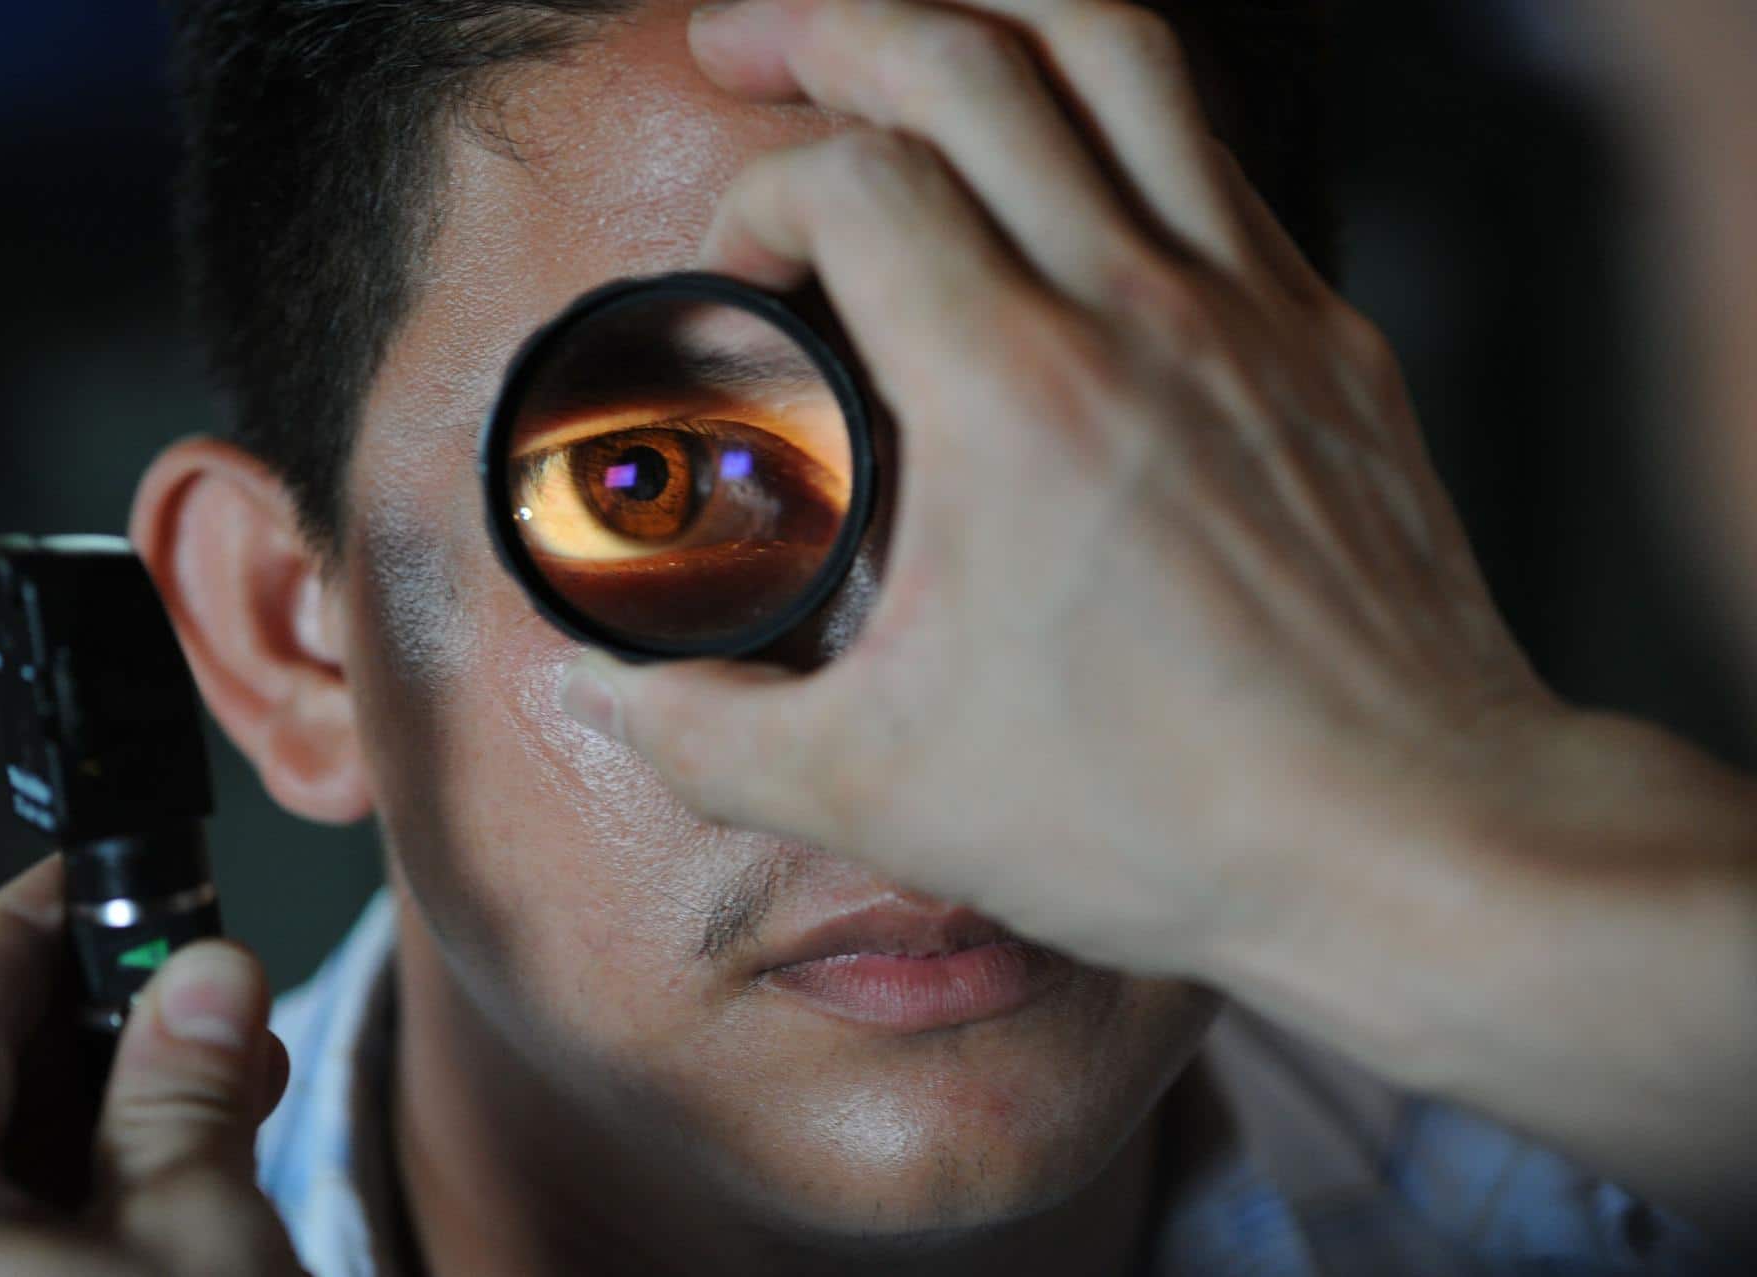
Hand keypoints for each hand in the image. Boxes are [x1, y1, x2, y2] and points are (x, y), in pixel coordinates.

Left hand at [0, 856, 304, 1274]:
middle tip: (201, 978)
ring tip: (229, 1082)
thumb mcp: (195, 1233)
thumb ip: (192, 1088)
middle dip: (103, 1024)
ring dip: (113, 1117)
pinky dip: (90, 1199)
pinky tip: (189, 1173)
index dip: (37, 922)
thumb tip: (207, 976)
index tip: (99, 871)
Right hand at [561, 0, 1553, 971]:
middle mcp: (1139, 308)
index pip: (853, 180)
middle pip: (970, 53)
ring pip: (1116, 49)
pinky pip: (1209, 152)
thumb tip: (604, 693)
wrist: (1410, 838)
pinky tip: (1064, 164)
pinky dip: (1113, 112)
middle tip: (741, 42)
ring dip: (985, 8)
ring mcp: (1252, 306)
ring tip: (902, 27)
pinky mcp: (1327, 339)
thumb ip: (706, 735)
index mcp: (1013, 394)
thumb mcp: (882, 794)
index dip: (757, 201)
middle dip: (828, 23)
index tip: (738, 289)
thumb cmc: (1165, 819)